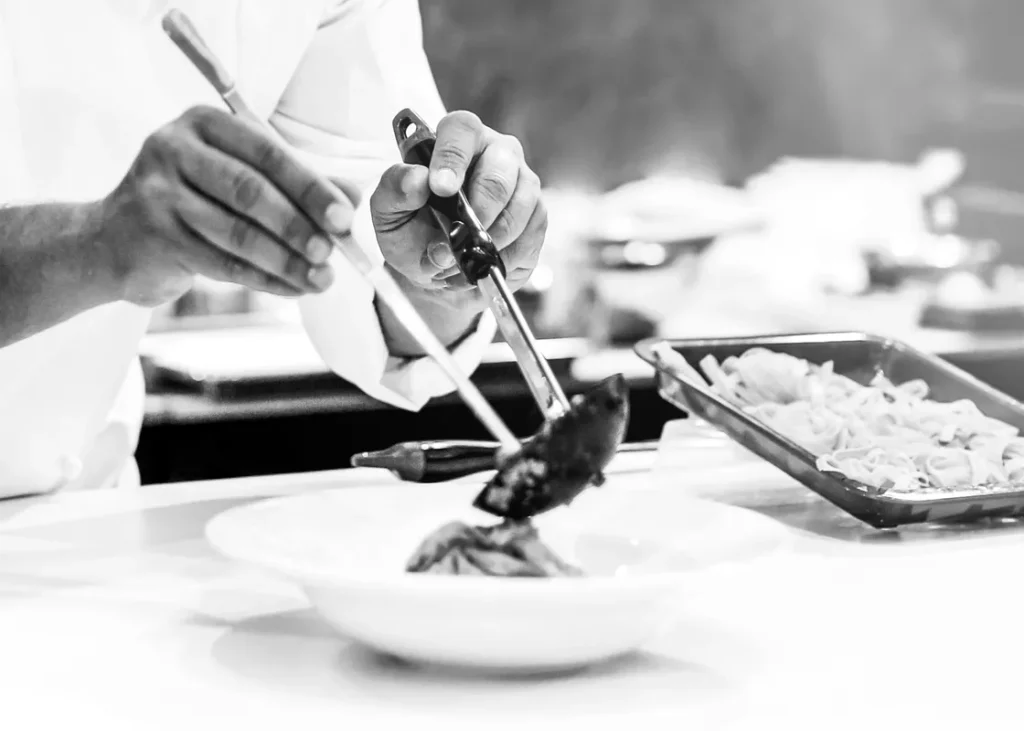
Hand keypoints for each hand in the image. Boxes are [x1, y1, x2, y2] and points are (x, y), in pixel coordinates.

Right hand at [97, 106, 353, 306]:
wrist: (115, 239)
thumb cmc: (194, 199)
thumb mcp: (240, 176)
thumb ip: (295, 182)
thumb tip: (353, 197)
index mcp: (204, 123)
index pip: (267, 152)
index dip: (310, 186)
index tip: (344, 216)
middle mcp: (174, 149)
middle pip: (250, 190)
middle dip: (298, 225)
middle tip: (331, 251)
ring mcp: (157, 194)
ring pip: (236, 233)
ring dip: (286, 261)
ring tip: (321, 279)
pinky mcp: (154, 238)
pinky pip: (222, 264)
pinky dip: (264, 279)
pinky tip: (293, 289)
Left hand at [370, 111, 546, 351]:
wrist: (438, 271)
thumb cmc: (412, 232)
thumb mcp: (387, 215)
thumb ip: (394, 191)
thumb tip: (416, 180)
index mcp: (456, 140)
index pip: (461, 130)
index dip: (452, 157)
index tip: (440, 189)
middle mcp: (495, 153)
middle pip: (500, 168)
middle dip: (479, 208)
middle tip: (459, 236)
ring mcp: (522, 183)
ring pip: (523, 202)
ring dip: (493, 236)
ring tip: (468, 256)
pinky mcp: (537, 215)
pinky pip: (532, 232)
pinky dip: (507, 254)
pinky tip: (487, 261)